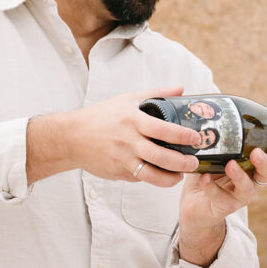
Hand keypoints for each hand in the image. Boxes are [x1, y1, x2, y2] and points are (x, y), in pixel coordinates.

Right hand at [27, 86, 200, 186]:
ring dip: (169, 178)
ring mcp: (121, 158)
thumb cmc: (102, 116)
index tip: (196, 138)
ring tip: (180, 176)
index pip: (162, 129)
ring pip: (149, 174)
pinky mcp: (116, 172)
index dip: (181, 135)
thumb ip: (157, 94)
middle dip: (181, 162)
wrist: (70, 136)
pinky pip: (137, 178)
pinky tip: (161, 176)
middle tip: (194, 163)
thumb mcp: (128, 99)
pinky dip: (150, 178)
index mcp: (132, 120)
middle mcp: (127, 141)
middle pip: (159, 156)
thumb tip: (181, 89)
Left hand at [178, 146, 266, 266]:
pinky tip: (205, 178)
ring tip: (230, 165)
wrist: (195, 204)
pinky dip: (211, 187)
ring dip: (240, 176)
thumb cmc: (210, 176)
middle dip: (265, 163)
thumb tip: (213, 121)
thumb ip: (219, 143)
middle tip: (256, 153)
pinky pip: (220, 197)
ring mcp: (239, 196)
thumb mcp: (216, 157)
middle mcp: (251, 183)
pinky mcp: (224, 206)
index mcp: (254, 170)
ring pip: (246, 188)